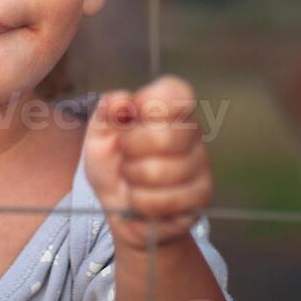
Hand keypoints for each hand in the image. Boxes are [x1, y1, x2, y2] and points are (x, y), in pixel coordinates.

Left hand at [83, 75, 213, 251]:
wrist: (121, 208)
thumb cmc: (113, 163)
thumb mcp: (99, 134)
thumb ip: (107, 112)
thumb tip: (122, 100)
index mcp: (169, 109)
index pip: (177, 92)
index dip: (152, 103)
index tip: (132, 114)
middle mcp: (191, 132)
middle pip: (163, 137)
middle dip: (130, 151)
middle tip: (125, 155)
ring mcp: (200, 164)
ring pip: (159, 173)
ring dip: (133, 180)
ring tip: (133, 178)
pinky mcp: (201, 196)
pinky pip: (164, 200)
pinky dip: (142, 202)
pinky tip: (142, 198)